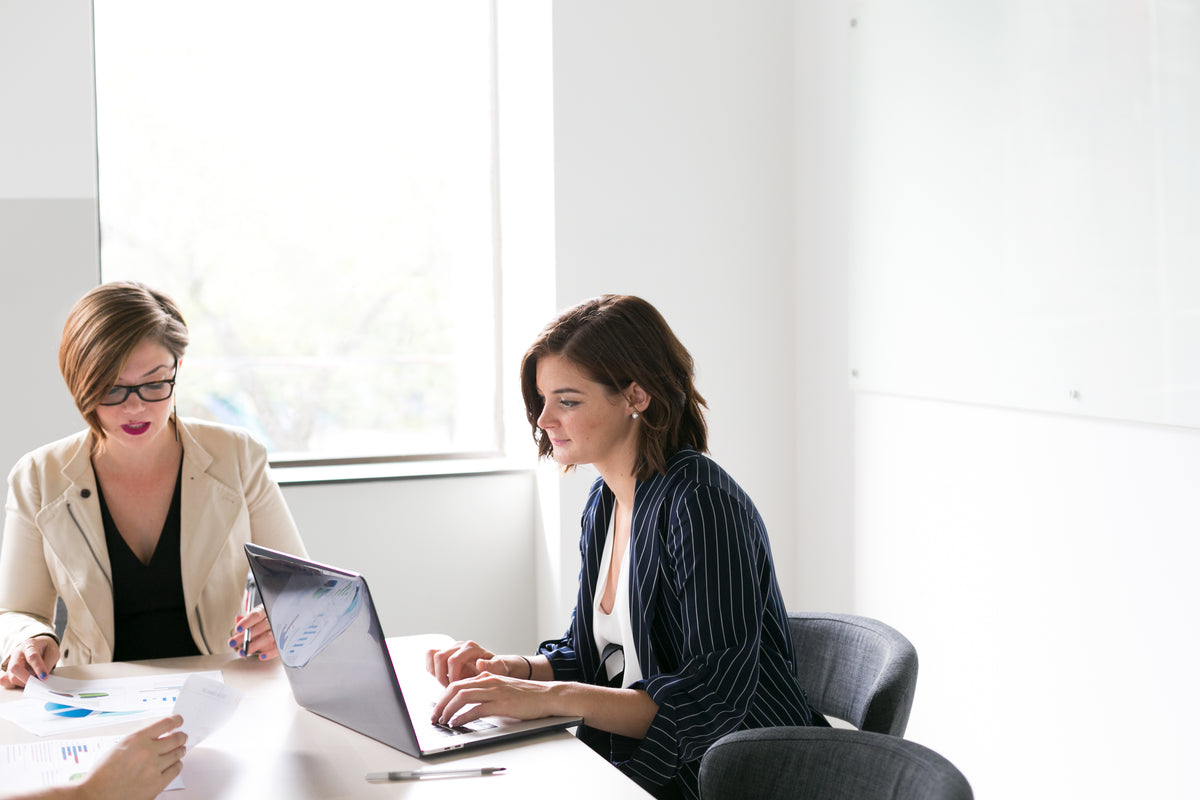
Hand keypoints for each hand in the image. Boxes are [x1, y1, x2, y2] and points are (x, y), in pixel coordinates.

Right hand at [0, 635, 59, 688]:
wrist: (39, 645)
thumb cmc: (45, 649)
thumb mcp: (52, 652)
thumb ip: (48, 663)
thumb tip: (41, 677)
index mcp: (30, 645)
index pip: (32, 656)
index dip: (38, 667)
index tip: (44, 677)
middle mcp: (18, 653)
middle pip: (15, 667)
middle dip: (26, 678)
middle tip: (36, 682)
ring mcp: (11, 662)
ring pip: (11, 676)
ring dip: (23, 682)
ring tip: (34, 681)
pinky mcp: (9, 670)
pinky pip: (5, 680)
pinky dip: (13, 685)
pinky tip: (22, 684)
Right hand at [78, 715, 186, 799]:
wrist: (96, 796)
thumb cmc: (102, 774)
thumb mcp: (119, 747)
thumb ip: (139, 741)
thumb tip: (156, 736)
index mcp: (137, 739)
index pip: (166, 723)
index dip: (176, 721)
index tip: (179, 720)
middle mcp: (148, 752)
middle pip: (176, 738)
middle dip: (181, 736)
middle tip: (182, 736)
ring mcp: (154, 768)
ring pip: (178, 754)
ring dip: (180, 750)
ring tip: (179, 750)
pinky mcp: (157, 784)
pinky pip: (176, 770)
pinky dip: (177, 765)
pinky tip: (174, 764)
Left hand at [227, 605, 278, 660]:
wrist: (283, 619)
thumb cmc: (266, 618)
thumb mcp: (257, 614)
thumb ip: (247, 618)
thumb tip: (237, 619)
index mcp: (266, 610)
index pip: (256, 615)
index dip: (246, 622)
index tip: (237, 629)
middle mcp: (275, 619)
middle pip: (260, 628)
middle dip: (245, 637)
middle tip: (233, 643)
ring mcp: (280, 630)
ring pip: (268, 637)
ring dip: (254, 646)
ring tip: (243, 652)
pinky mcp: (284, 641)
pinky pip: (278, 647)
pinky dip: (270, 653)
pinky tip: (261, 656)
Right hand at [425, 640, 508, 686]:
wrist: (493, 667)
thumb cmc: (496, 669)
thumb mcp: (499, 669)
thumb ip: (492, 666)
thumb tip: (479, 663)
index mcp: (471, 648)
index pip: (453, 660)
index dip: (452, 676)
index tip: (457, 687)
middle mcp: (460, 645)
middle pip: (440, 657)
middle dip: (442, 676)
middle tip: (451, 688)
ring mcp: (451, 649)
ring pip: (433, 655)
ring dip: (436, 673)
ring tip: (447, 684)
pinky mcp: (445, 654)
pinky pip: (430, 658)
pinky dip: (432, 670)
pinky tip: (443, 679)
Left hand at [431, 671, 558, 727]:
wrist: (547, 695)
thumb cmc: (526, 695)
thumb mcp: (502, 688)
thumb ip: (486, 690)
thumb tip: (468, 703)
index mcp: (487, 676)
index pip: (457, 683)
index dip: (443, 696)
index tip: (437, 708)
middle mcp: (488, 681)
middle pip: (455, 688)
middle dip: (441, 703)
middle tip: (434, 716)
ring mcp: (495, 691)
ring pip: (463, 696)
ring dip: (448, 709)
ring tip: (442, 720)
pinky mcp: (501, 704)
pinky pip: (477, 709)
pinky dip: (463, 717)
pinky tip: (457, 723)